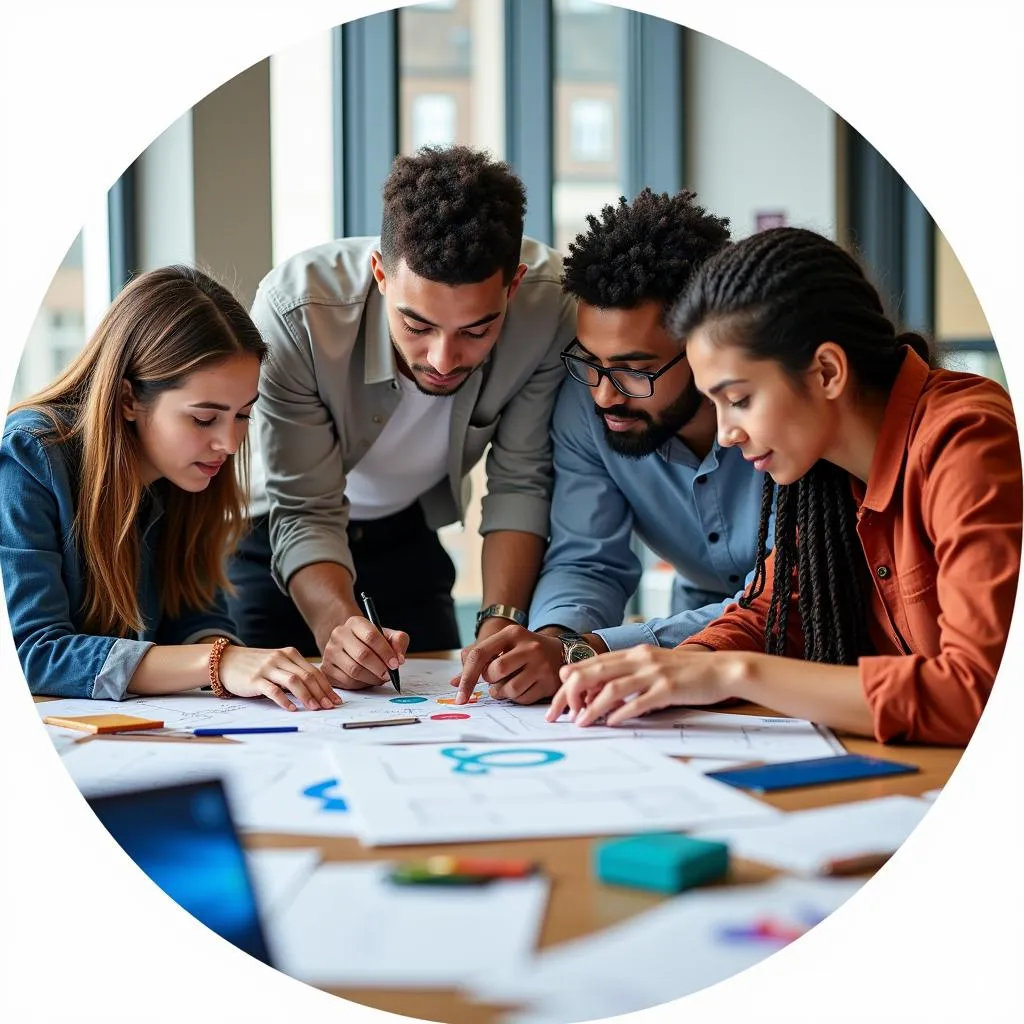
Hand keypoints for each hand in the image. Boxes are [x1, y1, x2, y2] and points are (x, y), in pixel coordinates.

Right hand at [218, 646, 341, 711]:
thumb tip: (317, 690)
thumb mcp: (278, 663)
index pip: (314, 671)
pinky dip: (284, 700)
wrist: (226, 661)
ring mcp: (268, 668)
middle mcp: (281, 658)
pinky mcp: (255, 679)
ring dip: (307, 696)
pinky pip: (273, 690)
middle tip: (330, 706)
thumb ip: (294, 671)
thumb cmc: (255, 665)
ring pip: (294, 681)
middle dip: (322, 692)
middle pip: (307, 676)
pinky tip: (292, 709)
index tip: (336, 699)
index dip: (327, 686)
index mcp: (290, 654)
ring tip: (315, 708)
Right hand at [320, 615, 409, 688]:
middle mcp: (339, 634)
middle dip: (380, 668)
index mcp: (355, 623)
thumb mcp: (387, 635)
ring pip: (354, 670)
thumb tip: (399, 658)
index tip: (396, 663)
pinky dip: (361, 684)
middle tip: (389, 674)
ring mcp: (330, 651)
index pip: (371, 636)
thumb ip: (399, 641)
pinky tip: (367, 680)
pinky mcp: (326, 668)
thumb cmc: (371, 641)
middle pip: (362, 655)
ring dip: (372, 678)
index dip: (386, 652)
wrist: (349, 645)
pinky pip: (347, 681)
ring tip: (380, 678)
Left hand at [452, 625, 564, 704]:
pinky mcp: (549, 682)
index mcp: (512, 633)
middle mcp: (528, 646)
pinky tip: (522, 688)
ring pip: (509, 689)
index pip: (480, 654)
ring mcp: (541, 665)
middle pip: (495, 671)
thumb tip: (454, 682)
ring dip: (502, 693)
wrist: (560, 652)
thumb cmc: (523, 650)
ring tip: (507, 685)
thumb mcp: (503, 645)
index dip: (467, 677)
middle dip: (490, 681)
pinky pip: (523, 699)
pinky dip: (516, 698)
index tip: (460, 696)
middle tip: (495, 679)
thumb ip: (477, 660)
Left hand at [547, 645, 734, 726]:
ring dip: (591, 706)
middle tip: (556, 715)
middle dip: (569, 694)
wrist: (722, 669)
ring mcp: (654, 673)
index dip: (569, 683)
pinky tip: (610, 723)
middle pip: (594, 672)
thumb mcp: (653, 667)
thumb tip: (601, 695)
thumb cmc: (687, 673)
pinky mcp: (669, 688)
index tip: (558, 702)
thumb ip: (629, 676)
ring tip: (579, 722)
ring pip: (612, 687)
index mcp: (633, 653)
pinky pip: (639, 701)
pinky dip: (621, 712)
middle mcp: (639, 659)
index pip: (591, 664)